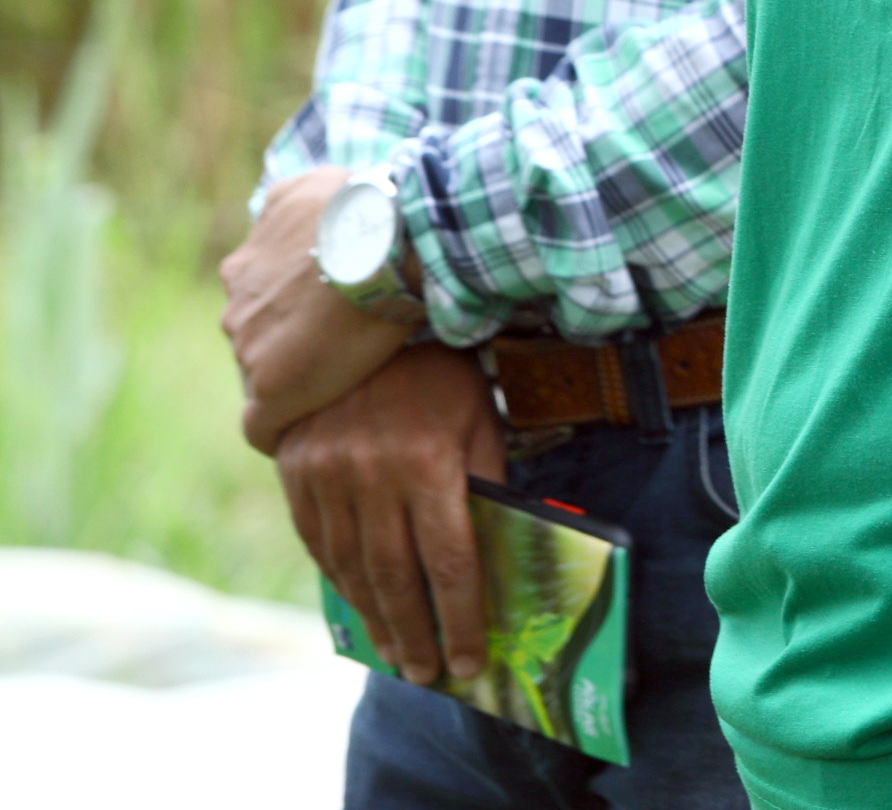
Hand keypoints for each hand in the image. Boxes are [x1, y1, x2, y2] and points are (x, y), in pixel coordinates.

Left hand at [222, 169, 420, 452]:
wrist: (393, 239)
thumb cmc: (365, 208)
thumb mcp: (317, 183)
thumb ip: (293, 197)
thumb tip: (298, 202)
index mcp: (243, 268)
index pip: (261, 299)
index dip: (298, 307)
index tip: (332, 310)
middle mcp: (235, 309)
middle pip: (258, 337)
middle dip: (291, 339)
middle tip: (342, 339)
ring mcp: (249, 351)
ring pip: (264, 375)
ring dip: (295, 374)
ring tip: (341, 376)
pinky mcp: (271, 393)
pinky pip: (262, 427)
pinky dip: (281, 428)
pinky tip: (303, 431)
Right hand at [275, 344, 505, 688]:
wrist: (360, 317)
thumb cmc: (441, 372)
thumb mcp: (480, 419)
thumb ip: (486, 482)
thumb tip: (498, 551)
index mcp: (427, 463)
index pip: (450, 561)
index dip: (461, 616)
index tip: (470, 658)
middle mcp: (371, 475)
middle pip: (396, 577)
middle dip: (416, 633)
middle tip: (429, 673)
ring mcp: (325, 476)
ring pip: (352, 569)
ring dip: (375, 619)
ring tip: (397, 655)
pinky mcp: (295, 474)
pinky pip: (317, 544)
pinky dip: (339, 581)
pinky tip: (358, 606)